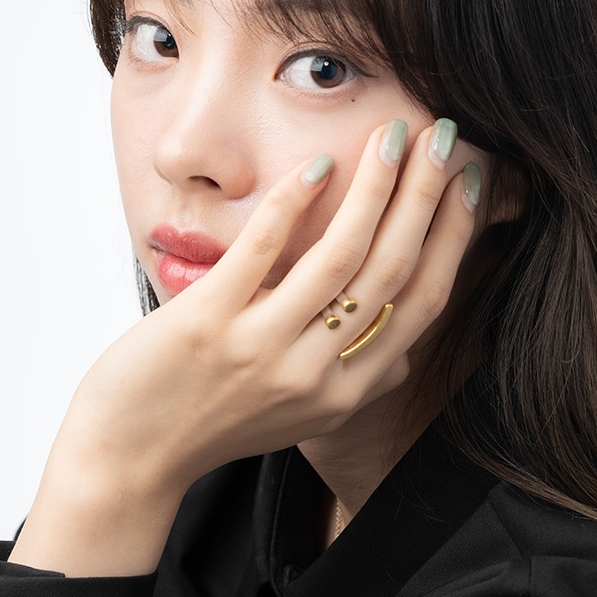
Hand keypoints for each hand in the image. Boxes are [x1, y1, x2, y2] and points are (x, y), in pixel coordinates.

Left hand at [11, 119, 480, 575]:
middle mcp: (313, 375)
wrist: (128, 460)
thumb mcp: (300, 418)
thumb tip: (405, 355)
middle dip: (425, 196)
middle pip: (390, 270)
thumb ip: (353, 383)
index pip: (421, 303)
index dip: (453, 237)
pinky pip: (261, 251)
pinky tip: (317, 162)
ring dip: (375, 187)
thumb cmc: (212, 426)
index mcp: (345, 393)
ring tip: (391, 135)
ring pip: (340, 256)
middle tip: (443, 136)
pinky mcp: (207, 325)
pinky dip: (294, 203)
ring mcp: (260, 350)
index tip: (467, 184)